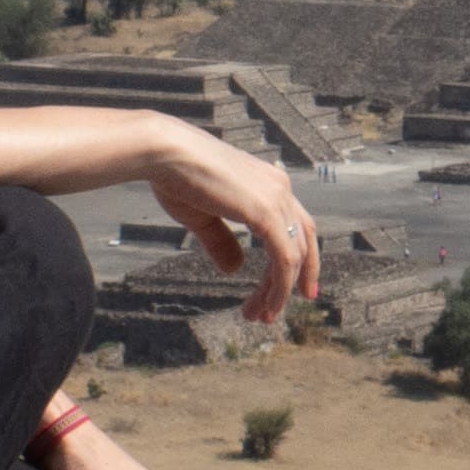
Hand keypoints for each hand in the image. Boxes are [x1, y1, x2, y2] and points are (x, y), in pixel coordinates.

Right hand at [145, 123, 323, 323]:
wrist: (165, 152)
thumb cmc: (176, 178)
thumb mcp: (202, 217)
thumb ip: (222, 241)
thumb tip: (235, 268)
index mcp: (269, 184)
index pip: (296, 225)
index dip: (301, 257)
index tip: (296, 288)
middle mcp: (280, 188)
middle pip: (304, 241)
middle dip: (297, 279)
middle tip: (278, 311)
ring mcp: (276, 198)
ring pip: (293, 256)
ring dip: (279, 291)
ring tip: (261, 316)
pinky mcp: (265, 212)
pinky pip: (283, 258)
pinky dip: (279, 286)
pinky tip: (267, 306)